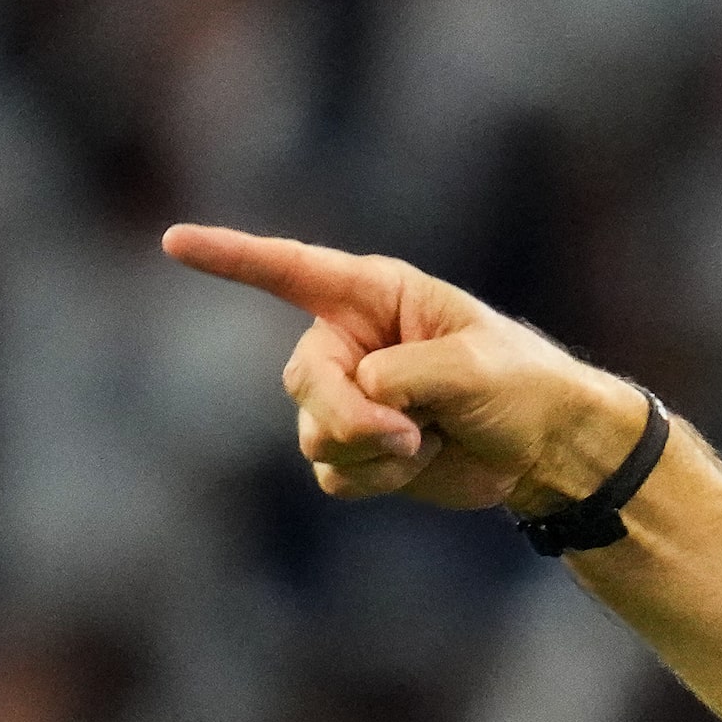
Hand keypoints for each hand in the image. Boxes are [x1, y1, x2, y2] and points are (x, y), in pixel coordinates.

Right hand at [160, 223, 641, 513]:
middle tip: (409, 433)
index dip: (231, 257)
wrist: (548, 447)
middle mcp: (349, 343)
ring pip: (317, 433)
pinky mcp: (358, 449)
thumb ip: (408, 375)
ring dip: (377, 450)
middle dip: (351, 416)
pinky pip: (335, 472)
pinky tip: (420, 463)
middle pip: (302, 381)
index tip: (173, 242)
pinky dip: (380, 479)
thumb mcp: (474, 367)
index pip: (290, 270)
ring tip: (429, 437)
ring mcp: (348, 398)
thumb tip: (361, 402)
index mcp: (374, 296)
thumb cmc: (522, 384)